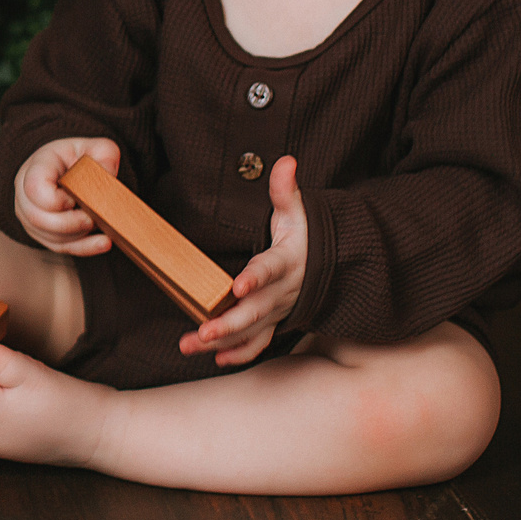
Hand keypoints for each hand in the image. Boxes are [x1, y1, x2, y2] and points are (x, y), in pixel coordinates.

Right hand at [14, 136, 124, 255]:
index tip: (77, 195)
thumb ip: (103, 155)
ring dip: (79, 235)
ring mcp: (30, 217)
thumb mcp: (93, 147)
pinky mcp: (43, 234)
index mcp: (33, 169)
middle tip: (93, 216)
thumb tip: (109, 177)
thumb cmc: (77, 158)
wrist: (66, 169)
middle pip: (39, 219)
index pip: (35, 189)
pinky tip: (103, 242)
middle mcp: (24, 195)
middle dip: (71, 223)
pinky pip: (59, 248)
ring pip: (50, 237)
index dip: (59, 199)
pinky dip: (84, 248)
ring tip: (100, 224)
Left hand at [181, 154, 306, 366]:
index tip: (238, 286)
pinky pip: (258, 344)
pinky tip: (216, 359)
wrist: (329, 268)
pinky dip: (240, 354)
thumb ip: (285, 190)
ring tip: (191, 345)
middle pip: (256, 311)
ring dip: (223, 342)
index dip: (256, 277)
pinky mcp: (274, 323)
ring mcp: (278, 311)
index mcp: (286, 262)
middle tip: (202, 332)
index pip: (270, 270)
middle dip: (229, 323)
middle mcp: (282, 292)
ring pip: (251, 332)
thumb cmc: (303, 236)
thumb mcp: (298, 212)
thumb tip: (285, 160)